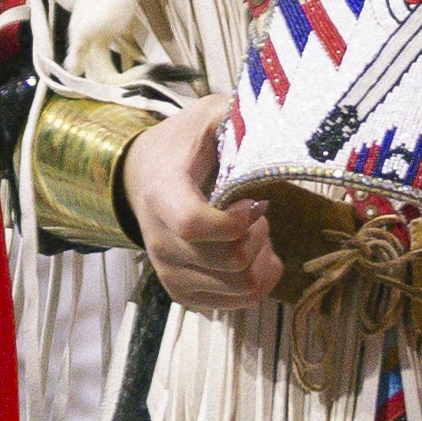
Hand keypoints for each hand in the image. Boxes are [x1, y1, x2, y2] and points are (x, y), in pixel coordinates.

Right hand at [125, 96, 278, 314]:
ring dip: (261, 260)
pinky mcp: (183, 292)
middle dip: (260, 235)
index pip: (195, 224)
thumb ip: (239, 118)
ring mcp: (170, 272)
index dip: (236, 221)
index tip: (255, 203)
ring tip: (255, 233)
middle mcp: (160, 241)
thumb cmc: (183, 146)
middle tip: (258, 212)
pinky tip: (252, 253)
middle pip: (231, 261)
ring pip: (241, 288)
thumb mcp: (209, 116)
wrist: (142, 178)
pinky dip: (257, 280)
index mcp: (163, 195)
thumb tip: (279, 123)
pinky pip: (238, 303)